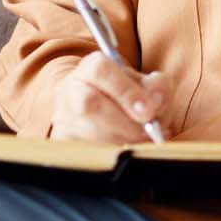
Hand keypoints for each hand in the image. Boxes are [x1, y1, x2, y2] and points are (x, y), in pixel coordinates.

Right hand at [48, 52, 172, 142]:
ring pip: (89, 133)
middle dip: (124, 122)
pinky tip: (126, 148)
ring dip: (122, 140)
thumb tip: (155, 101)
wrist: (98, 106)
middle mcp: (70, 90)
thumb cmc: (125, 93)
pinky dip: (113, 153)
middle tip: (146, 131)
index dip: (126, 91)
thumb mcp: (146, 83)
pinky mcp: (64, 141)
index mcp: (91, 67)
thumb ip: (157, 87)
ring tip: (140, 140)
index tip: (148, 111)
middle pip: (88, 104)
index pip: (101, 71)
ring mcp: (64, 117)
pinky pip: (87, 152)